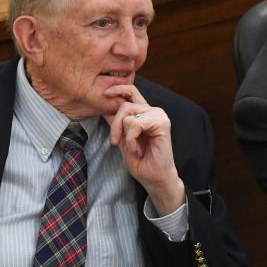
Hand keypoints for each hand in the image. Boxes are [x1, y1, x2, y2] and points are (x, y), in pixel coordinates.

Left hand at [104, 85, 185, 214]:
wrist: (154, 178)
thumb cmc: (141, 161)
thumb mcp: (122, 139)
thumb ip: (116, 123)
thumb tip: (104, 107)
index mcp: (145, 113)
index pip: (131, 92)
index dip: (118, 89)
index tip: (105, 93)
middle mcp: (153, 111)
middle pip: (125, 103)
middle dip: (114, 124)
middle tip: (114, 142)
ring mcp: (159, 116)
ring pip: (128, 112)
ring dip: (123, 133)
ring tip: (131, 149)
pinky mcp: (162, 123)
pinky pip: (135, 123)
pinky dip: (131, 139)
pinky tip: (136, 150)